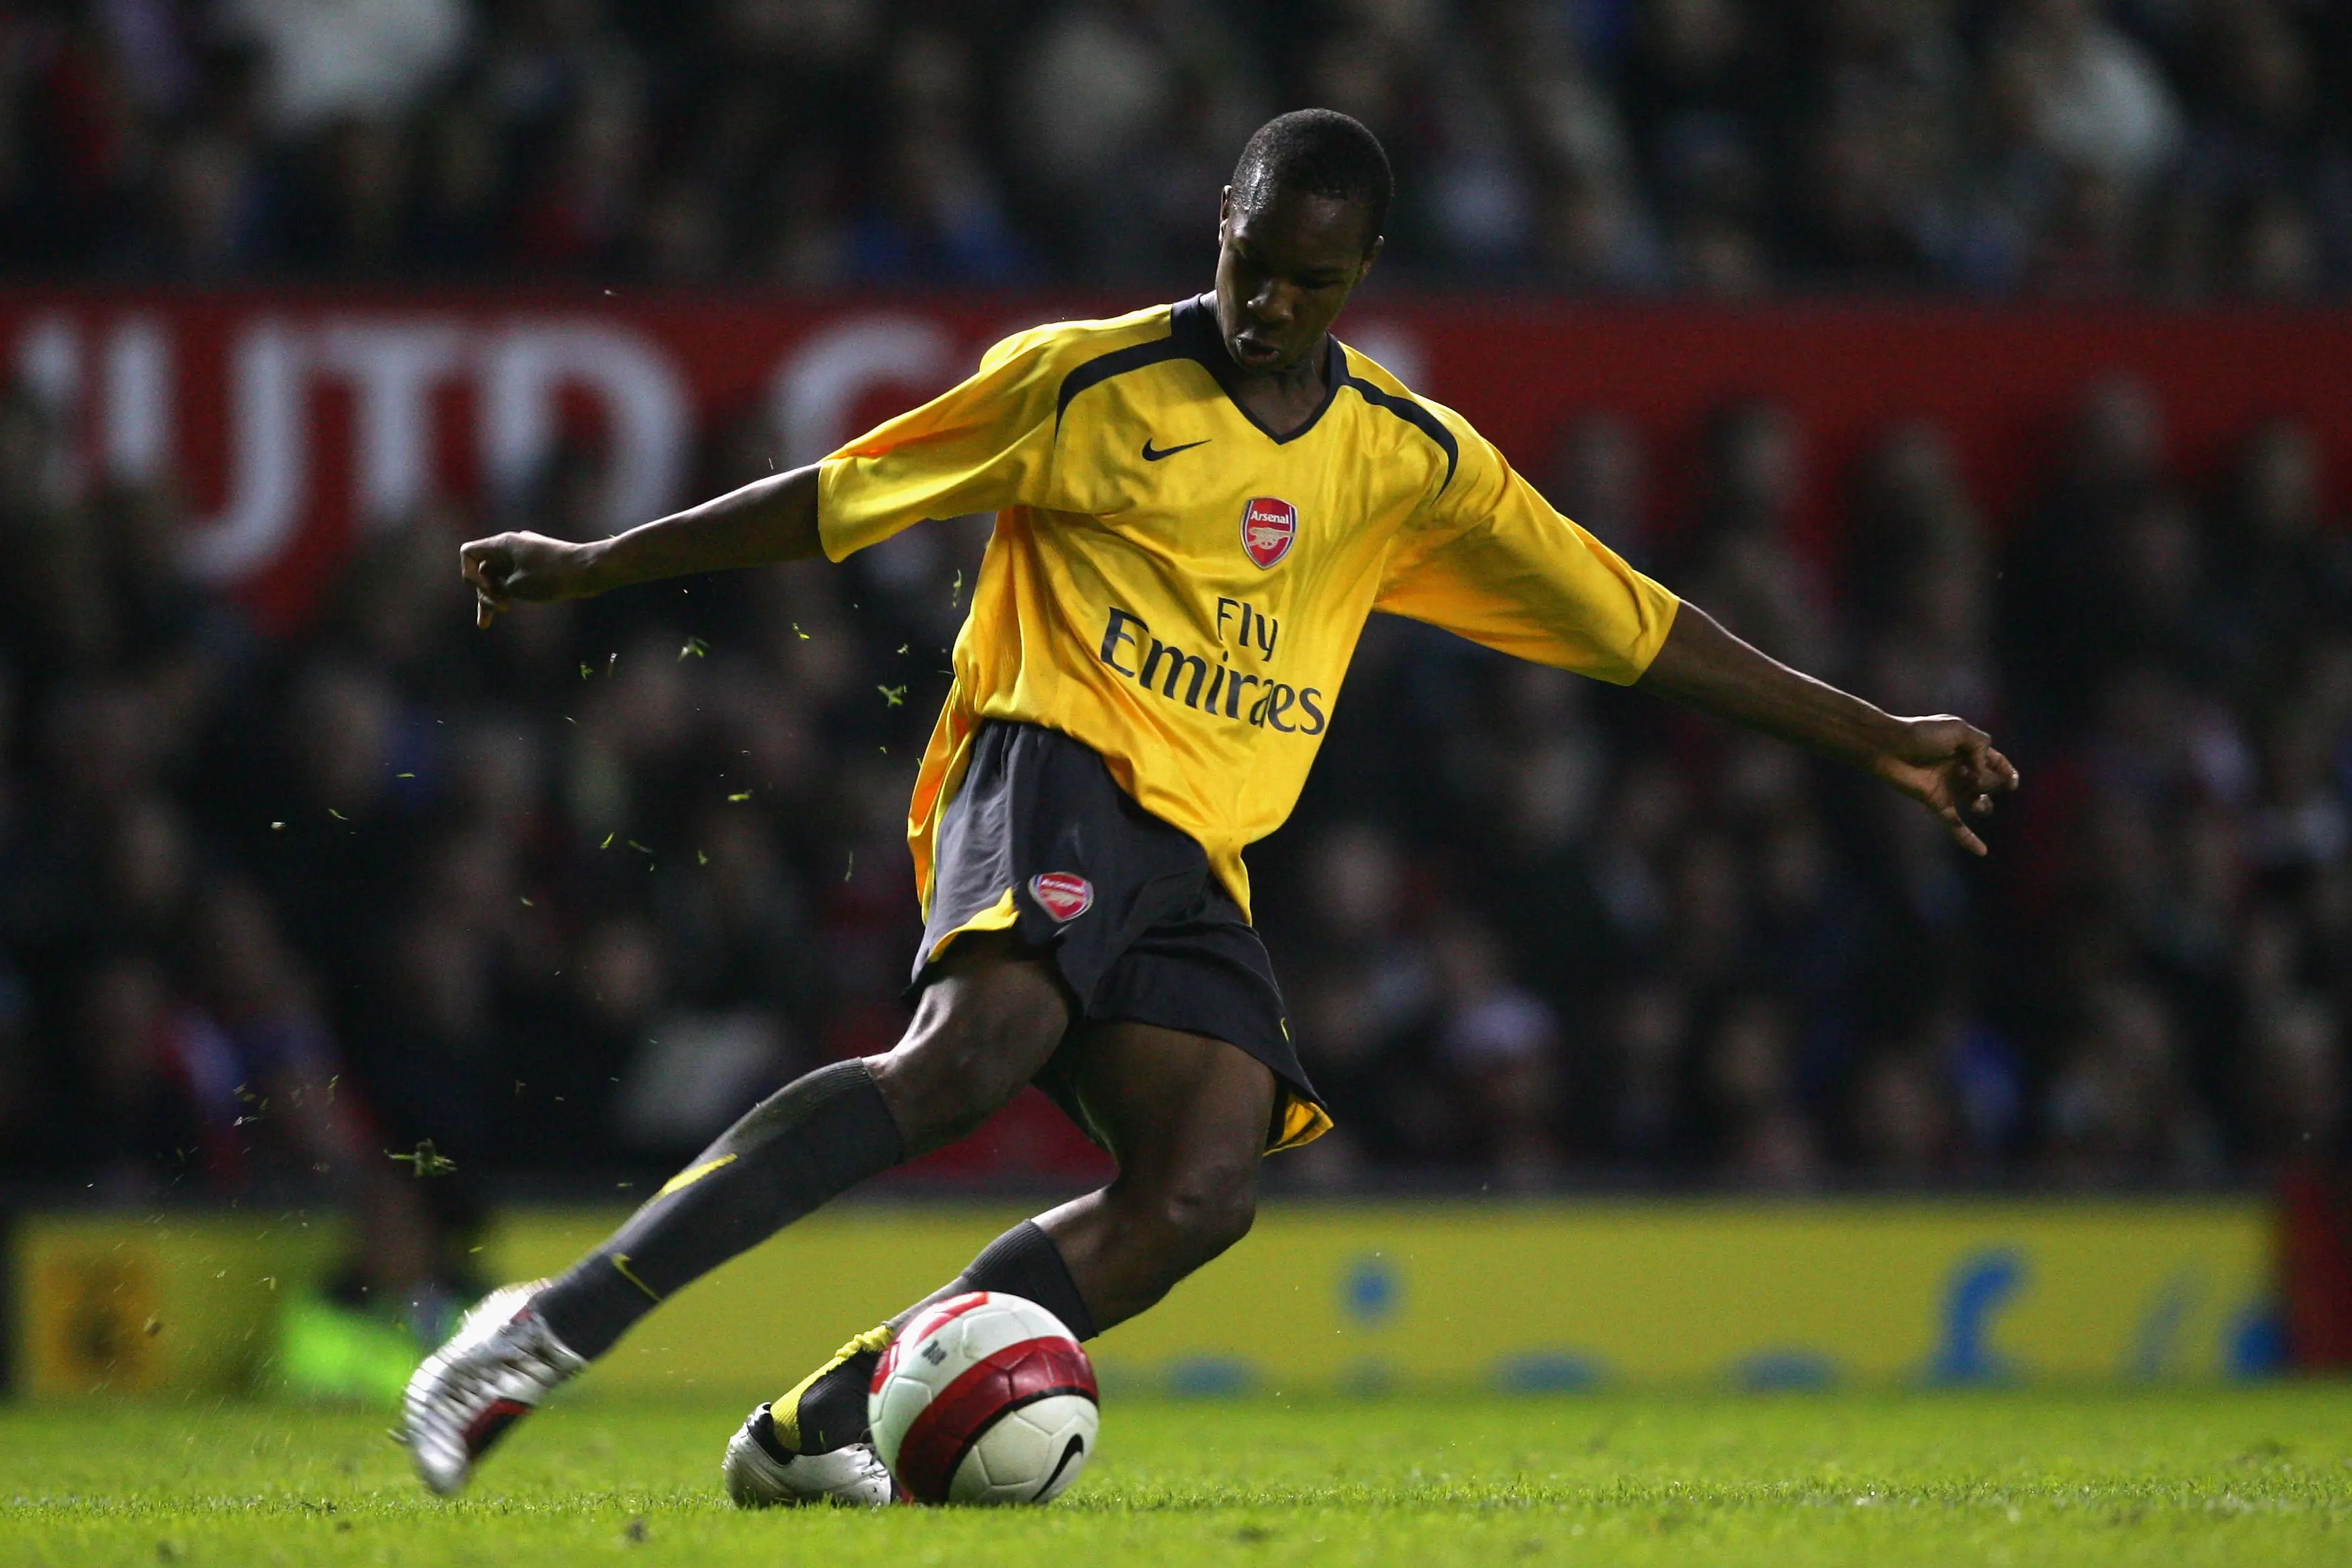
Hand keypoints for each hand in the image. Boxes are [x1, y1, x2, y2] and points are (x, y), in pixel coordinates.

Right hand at [458, 532, 601, 627]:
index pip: (468, 553)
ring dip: (493, 596)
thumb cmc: (552, 576)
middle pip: (483, 568)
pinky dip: (507, 593)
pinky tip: (504, 608)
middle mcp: (510, 546)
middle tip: (496, 611)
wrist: (589, 570)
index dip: (469, 573)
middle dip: (483, 591)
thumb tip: (494, 587)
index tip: (485, 589)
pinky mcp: (534, 566)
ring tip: (492, 618)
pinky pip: (513, 578)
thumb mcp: (516, 587)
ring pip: (498, 576)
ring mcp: (522, 556)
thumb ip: (496, 588)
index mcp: (503, 544)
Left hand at [1870, 716, 2020, 856]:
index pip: (1996, 762)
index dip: (2007, 772)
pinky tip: (1982, 852)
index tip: (2012, 783)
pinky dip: (1968, 838)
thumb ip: (1980, 745)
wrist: (1890, 747)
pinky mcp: (1936, 802)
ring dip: (1983, 805)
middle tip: (1967, 772)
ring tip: (1975, 803)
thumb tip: (1982, 772)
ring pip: (1979, 803)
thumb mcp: (1958, 729)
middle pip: (1990, 782)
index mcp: (1968, 749)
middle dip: (1987, 781)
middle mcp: (1961, 769)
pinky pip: (1955, 824)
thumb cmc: (1921, 734)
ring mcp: (1949, 787)